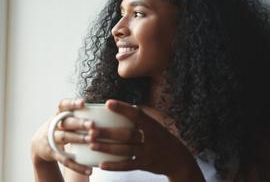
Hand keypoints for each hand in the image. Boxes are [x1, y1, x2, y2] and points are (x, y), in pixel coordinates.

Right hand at [31, 99, 94, 175]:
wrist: (39, 145)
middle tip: (93, 125)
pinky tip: (89, 169)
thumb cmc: (59, 129)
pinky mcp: (52, 153)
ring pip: (65, 137)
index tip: (83, 102)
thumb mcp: (63, 119)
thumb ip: (77, 116)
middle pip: (66, 122)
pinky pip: (65, 160)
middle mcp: (53, 125)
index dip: (72, 103)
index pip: (63, 106)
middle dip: (79, 123)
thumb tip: (104, 114)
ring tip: (92, 140)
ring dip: (78, 139)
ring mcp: (51, 139)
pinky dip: (77, 165)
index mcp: (58, 114)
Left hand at [88, 99, 203, 179]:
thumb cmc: (161, 137)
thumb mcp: (155, 124)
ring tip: (91, 144)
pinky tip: (101, 164)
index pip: (137, 114)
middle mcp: (151, 139)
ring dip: (107, 148)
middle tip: (91, 129)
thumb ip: (140, 116)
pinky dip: (114, 166)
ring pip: (125, 150)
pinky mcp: (144, 165)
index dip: (122, 108)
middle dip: (108, 132)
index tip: (107, 103)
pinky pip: (127, 166)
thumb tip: (119, 104)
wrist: (178, 160)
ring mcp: (148, 153)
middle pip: (127, 135)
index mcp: (153, 125)